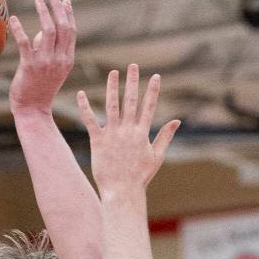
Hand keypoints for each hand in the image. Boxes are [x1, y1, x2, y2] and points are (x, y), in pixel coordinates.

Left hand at [9, 0, 74, 113]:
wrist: (33, 111)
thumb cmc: (40, 90)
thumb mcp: (51, 70)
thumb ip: (49, 50)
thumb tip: (41, 33)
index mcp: (67, 60)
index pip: (71, 32)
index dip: (68, 14)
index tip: (65, 1)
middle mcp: (59, 60)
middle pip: (63, 27)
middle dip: (58, 8)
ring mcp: (45, 63)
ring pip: (48, 30)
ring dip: (43, 12)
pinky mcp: (30, 66)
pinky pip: (24, 42)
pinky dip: (19, 28)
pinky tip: (13, 18)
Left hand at [77, 65, 179, 194]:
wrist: (122, 192)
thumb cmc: (140, 177)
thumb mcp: (156, 157)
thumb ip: (165, 137)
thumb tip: (177, 121)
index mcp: (142, 134)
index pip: (149, 107)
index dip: (152, 91)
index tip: (155, 76)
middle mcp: (127, 131)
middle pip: (131, 101)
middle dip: (132, 82)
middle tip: (132, 66)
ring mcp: (112, 135)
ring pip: (112, 106)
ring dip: (112, 88)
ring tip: (112, 73)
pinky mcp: (98, 141)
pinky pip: (90, 120)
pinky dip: (85, 107)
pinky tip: (81, 94)